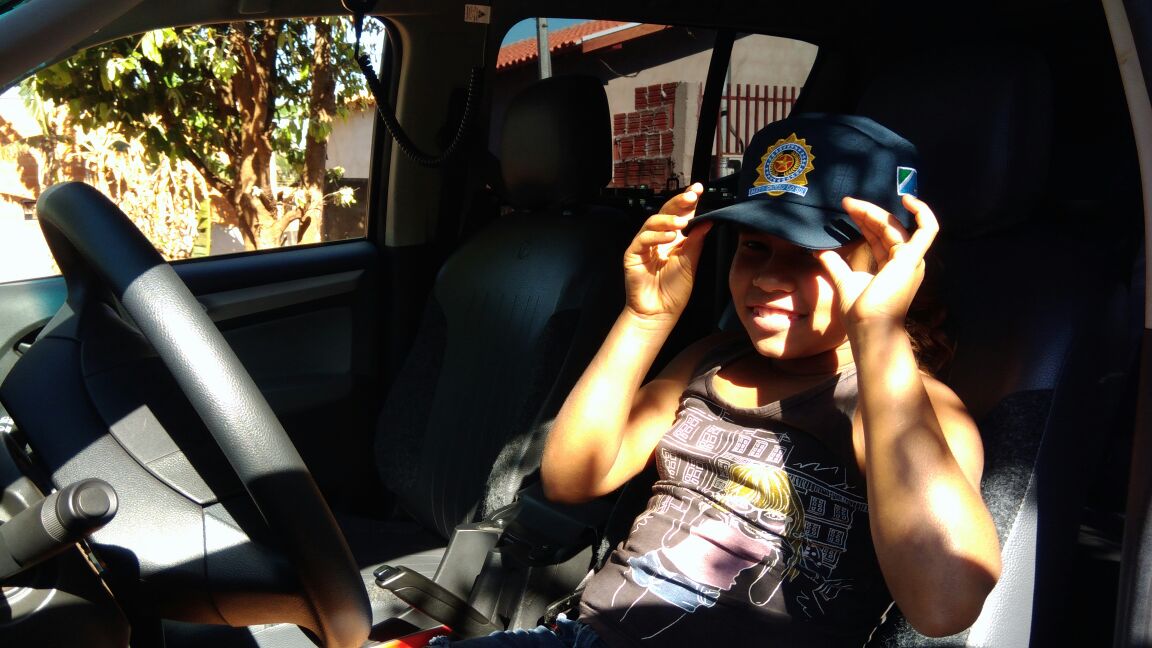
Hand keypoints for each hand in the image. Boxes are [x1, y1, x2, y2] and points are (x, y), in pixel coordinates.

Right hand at [623, 183, 712, 321]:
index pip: (680, 215)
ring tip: (682, 224)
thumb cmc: (675, 290)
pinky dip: (656, 236)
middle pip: (666, 212)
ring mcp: (644, 245)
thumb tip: (708, 219)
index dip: (687, 202)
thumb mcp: (691, 261)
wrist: (660, 312)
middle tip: (691, 196)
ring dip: (668, 220)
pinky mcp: (633, 254)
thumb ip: (696, 240)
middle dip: (678, 202)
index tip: (697, 189)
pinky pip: (643, 238)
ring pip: (653, 222)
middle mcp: (658, 238)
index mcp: (673, 239)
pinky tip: (669, 237)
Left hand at [816, 194, 938, 330]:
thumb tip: (819, 252)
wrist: (868, 327)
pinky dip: (922, 213)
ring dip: (874, 212)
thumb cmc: (859, 312)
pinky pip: (927, 230)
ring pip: (895, 226)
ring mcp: (911, 259)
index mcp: (892, 265)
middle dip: (866, 213)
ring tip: (851, 204)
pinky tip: (908, 199)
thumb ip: (835, 264)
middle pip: (886, 227)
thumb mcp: (844, 280)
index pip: (879, 235)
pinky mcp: (912, 259)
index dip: (864, 219)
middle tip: (845, 202)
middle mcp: (904, 261)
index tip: (846, 208)